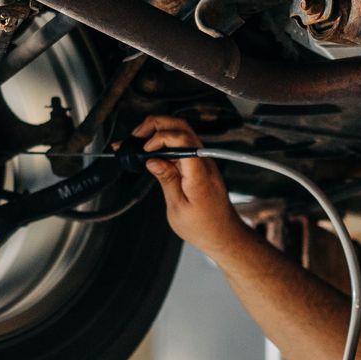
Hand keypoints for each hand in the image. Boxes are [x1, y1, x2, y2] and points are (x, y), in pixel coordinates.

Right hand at [132, 116, 248, 255]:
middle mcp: (204, 162)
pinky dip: (166, 144)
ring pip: (182, 133)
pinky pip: (183, 146)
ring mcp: (204, 161)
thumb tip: (152, 160)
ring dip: (160, 132)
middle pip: (182, 127)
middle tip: (136, 135)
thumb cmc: (203, 227)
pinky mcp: (200, 165)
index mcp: (199, 173)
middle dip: (156, 125)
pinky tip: (152, 152)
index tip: (145, 149)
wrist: (223, 234)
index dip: (160, 137)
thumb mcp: (177, 207)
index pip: (182, 139)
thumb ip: (166, 179)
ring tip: (140, 142)